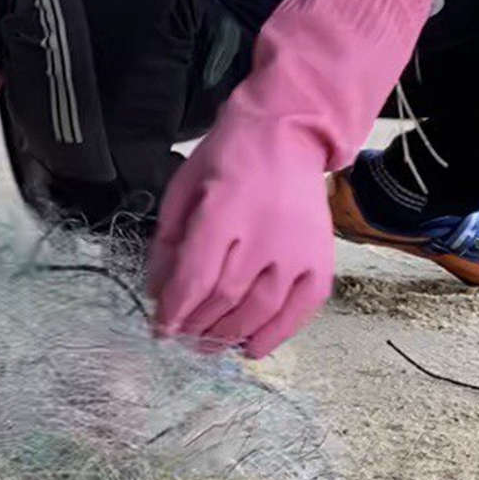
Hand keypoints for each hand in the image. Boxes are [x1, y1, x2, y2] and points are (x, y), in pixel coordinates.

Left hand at [146, 110, 332, 359]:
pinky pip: (301, 309)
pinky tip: (253, 347)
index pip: (196, 276)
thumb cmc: (230, 157)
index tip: (161, 329)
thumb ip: (169, 240)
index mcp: (225, 208)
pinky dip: (276, 334)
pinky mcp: (320, 258)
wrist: (287, 132)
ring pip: (261, 309)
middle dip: (198, 325)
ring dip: (230, 336)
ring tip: (211, 344)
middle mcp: (265, 231)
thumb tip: (158, 292)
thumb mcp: (185, 186)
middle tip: (184, 336)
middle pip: (226, 297)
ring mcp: (298, 248)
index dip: (175, 310)